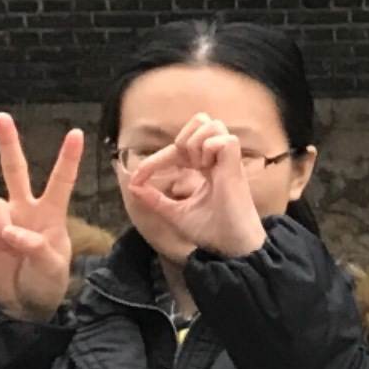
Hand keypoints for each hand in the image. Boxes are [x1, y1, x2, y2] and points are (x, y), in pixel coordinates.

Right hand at [0, 112, 83, 321]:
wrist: (20, 301)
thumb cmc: (45, 281)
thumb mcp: (52, 268)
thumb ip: (36, 248)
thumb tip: (12, 232)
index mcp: (50, 213)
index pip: (61, 180)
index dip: (67, 158)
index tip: (76, 132)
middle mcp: (23, 208)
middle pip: (14, 169)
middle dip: (7, 142)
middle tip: (1, 116)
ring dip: (0, 222)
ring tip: (7, 244)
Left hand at [118, 113, 267, 258]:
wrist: (232, 248)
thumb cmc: (211, 232)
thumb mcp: (174, 213)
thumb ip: (154, 199)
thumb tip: (132, 186)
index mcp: (208, 168)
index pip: (180, 146)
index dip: (156, 158)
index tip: (139, 177)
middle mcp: (219, 161)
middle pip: (203, 121)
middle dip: (184, 138)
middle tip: (183, 164)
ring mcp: (228, 161)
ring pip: (213, 124)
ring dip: (195, 142)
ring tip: (196, 166)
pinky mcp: (236, 167)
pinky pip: (224, 139)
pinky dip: (208, 148)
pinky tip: (206, 168)